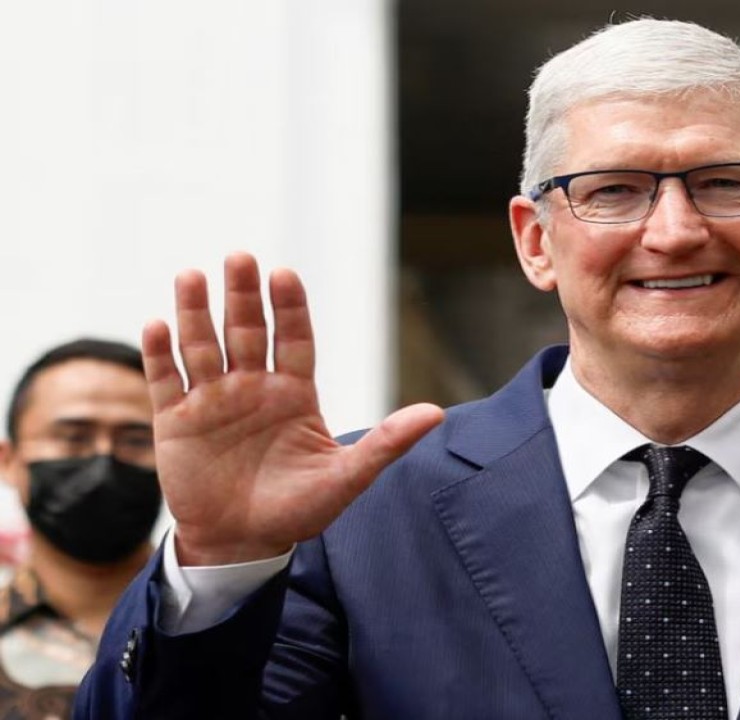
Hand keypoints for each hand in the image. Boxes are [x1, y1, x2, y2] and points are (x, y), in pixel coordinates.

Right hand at [143, 253, 443, 565]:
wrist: (243, 543)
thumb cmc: (298, 510)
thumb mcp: (347, 478)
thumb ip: (387, 443)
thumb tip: (436, 413)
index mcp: (294, 393)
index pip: (294, 339)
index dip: (289, 308)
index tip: (283, 275)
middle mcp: (253, 387)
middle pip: (247, 331)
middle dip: (242, 296)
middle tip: (240, 257)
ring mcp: (213, 400)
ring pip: (203, 346)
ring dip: (195, 312)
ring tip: (191, 276)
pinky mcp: (176, 420)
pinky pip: (166, 380)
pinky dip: (159, 354)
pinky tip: (158, 326)